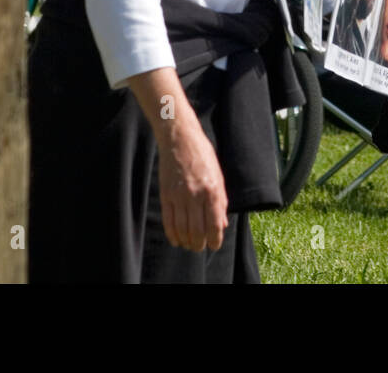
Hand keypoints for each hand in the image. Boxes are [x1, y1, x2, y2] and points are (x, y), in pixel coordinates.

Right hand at [156, 113, 228, 251]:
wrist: (180, 139)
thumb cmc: (203, 156)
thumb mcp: (218, 176)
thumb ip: (221, 201)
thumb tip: (222, 225)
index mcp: (212, 190)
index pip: (214, 224)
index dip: (215, 240)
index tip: (214, 245)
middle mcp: (196, 195)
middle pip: (197, 230)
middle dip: (199, 244)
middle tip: (201, 247)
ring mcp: (179, 195)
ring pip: (182, 228)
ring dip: (186, 241)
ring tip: (189, 245)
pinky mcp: (165, 194)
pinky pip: (168, 220)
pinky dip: (172, 233)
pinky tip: (176, 239)